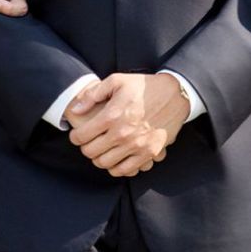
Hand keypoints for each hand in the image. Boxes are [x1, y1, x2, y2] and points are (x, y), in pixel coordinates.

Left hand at [65, 72, 184, 176]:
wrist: (174, 94)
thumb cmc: (144, 86)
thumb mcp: (116, 81)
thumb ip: (92, 95)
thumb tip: (76, 109)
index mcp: (112, 115)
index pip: (81, 137)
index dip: (76, 137)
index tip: (78, 135)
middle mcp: (123, 133)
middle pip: (91, 152)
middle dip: (86, 147)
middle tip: (90, 142)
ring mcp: (137, 145)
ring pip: (105, 164)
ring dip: (100, 158)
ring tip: (102, 150)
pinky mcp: (149, 153)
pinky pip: (126, 170)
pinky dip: (117, 167)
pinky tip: (116, 158)